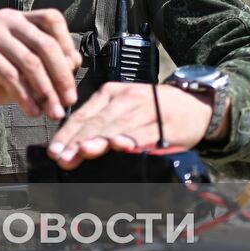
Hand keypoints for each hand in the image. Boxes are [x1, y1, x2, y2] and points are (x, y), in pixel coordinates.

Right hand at [0, 8, 80, 133]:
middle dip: (61, 76)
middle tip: (69, 102)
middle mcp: (6, 19)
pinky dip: (25, 97)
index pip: (52, 20)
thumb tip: (75, 62)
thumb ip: (49, 63)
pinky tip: (33, 112)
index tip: (73, 74)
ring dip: (46, 92)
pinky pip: (11, 76)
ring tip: (53, 112)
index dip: (67, 44)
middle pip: (45, 44)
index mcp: (19, 17)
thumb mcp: (26, 68)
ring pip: (30, 63)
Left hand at [46, 82, 218, 168]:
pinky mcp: (162, 124)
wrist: (195, 105)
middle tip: (62, 156)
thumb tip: (74, 146)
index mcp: (111, 93)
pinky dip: (130, 140)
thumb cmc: (155, 110)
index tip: (54, 150)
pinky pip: (142, 133)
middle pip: (95, 122)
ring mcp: (143, 110)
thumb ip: (101, 122)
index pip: (82, 115)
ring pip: (115, 127)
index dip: (66, 134)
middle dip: (75, 141)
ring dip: (97, 141)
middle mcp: (124, 99)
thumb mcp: (125, 107)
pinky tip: (120, 147)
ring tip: (81, 152)